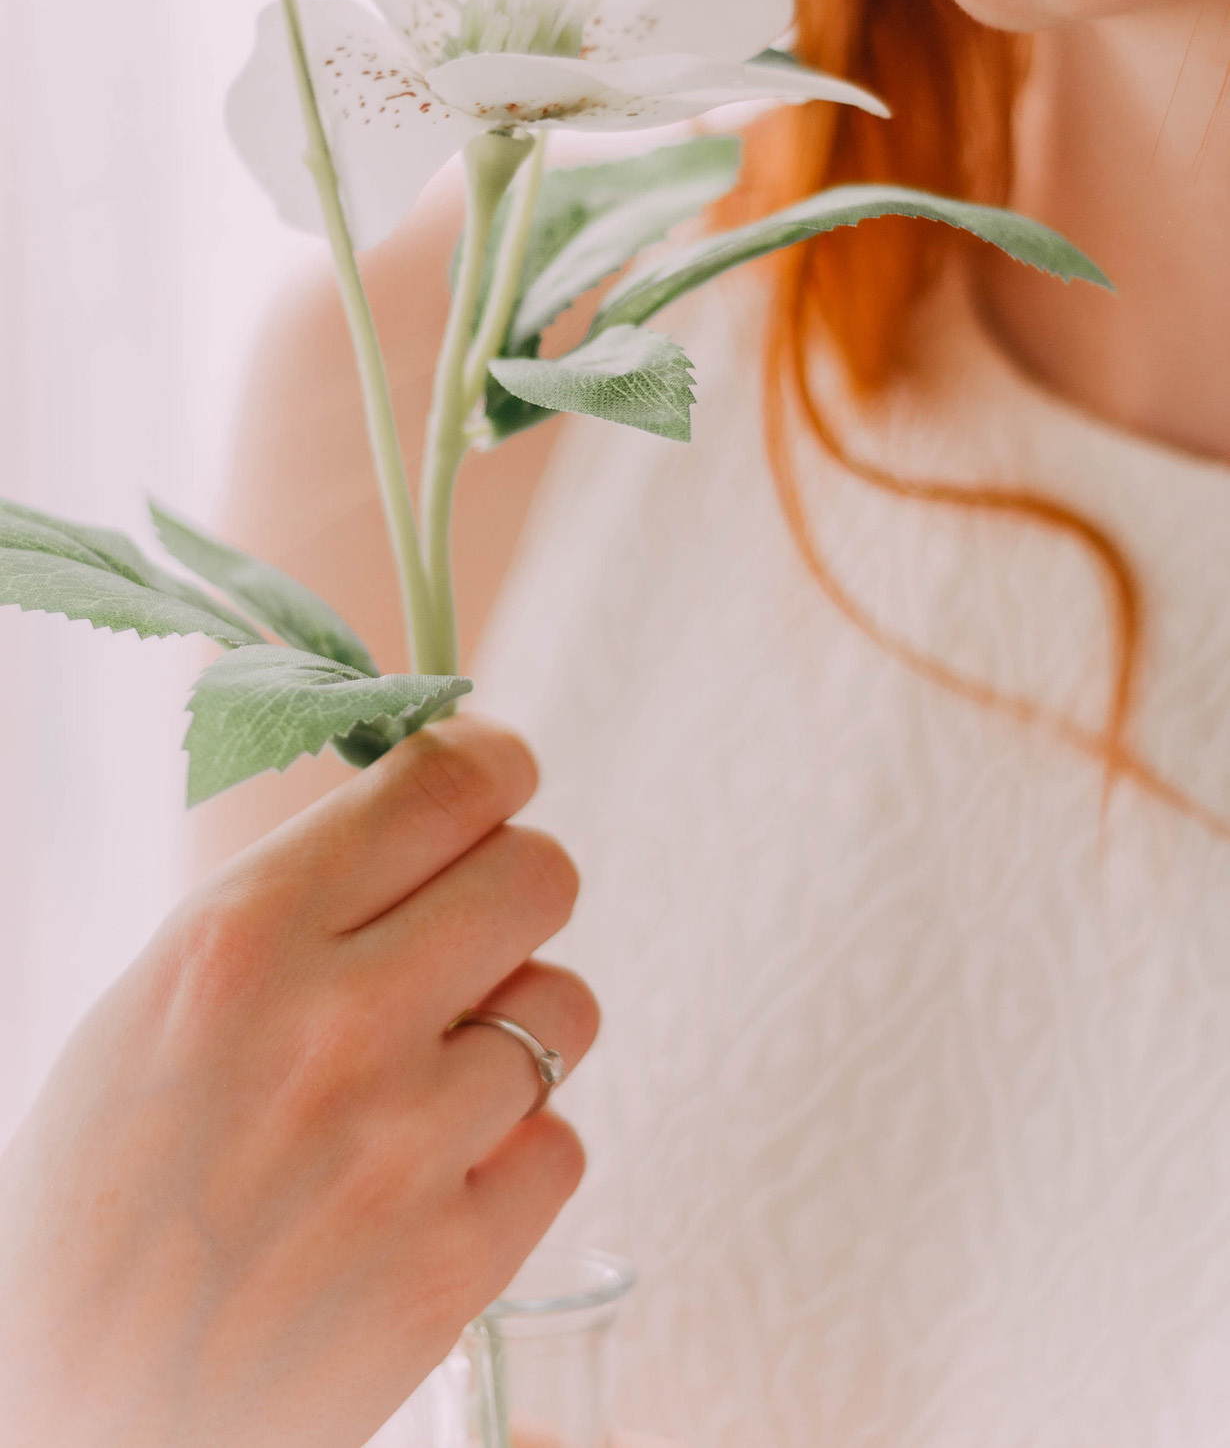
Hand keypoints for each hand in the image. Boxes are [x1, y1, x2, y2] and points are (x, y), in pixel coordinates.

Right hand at [0, 716, 596, 1447]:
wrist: (75, 1405)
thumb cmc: (106, 1183)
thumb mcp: (163, 994)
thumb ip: (305, 894)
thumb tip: (446, 802)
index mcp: (244, 935)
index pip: (450, 780)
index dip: (496, 765)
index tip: (498, 782)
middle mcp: (336, 1025)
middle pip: (541, 875)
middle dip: (514, 890)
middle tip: (470, 931)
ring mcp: (404, 1148)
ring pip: (565, 1006)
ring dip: (516, 1028)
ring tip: (427, 1078)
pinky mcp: (454, 1264)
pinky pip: (561, 1140)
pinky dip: (511, 1153)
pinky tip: (429, 1178)